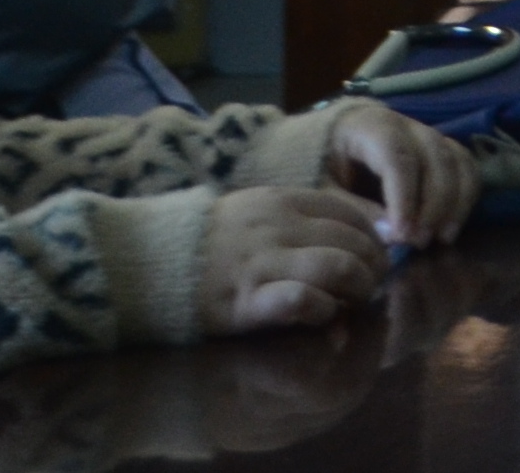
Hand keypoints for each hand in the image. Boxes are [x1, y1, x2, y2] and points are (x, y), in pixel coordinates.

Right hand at [203, 184, 389, 333]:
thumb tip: (353, 238)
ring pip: (339, 267)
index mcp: (284, 201)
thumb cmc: (209, 242)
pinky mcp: (244, 301)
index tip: (373, 259)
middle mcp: (278, 227)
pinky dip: (321, 311)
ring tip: (351, 304)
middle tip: (369, 287)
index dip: (374, 239)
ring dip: (357, 289)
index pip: (352, 214)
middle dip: (373, 269)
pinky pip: (301, 300)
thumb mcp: (257, 211)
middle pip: (354, 243)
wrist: (145, 261)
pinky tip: (318, 317)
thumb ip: (300, 220)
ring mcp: (261, 263)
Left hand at [319, 102, 476, 249]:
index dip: (405, 197)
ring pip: (457, 159)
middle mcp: (406, 123)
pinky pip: (465, 166)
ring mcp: (426, 133)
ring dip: (455, 201)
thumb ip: (353, 210)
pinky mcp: (439, 149)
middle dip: (433, 203)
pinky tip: (450, 227)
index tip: (402, 236)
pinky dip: (465, 196)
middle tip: (419, 242)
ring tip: (441, 239)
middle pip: (435, 156)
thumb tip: (391, 234)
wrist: (317, 147)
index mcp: (369, 125)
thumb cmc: (316, 168)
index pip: (398, 157)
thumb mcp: (322, 190)